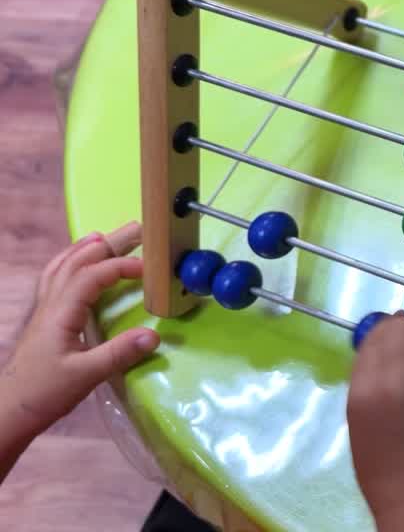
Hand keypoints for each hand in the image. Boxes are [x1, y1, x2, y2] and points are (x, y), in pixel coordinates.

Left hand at [0, 222, 159, 474]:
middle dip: (106, 244)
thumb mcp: (85, 376)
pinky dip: (68, 264)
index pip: (92, 276)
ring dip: (84, 249)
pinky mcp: (44, 320)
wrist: (11, 409)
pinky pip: (55, 280)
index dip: (120, 267)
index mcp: (61, 313)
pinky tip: (76, 265)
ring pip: (62, 268)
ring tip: (104, 237)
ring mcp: (44, 310)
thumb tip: (154, 335)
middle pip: (77, 263)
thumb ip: (119, 354)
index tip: (149, 268)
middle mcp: (51, 305)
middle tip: (135, 229)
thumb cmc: (45, 393)